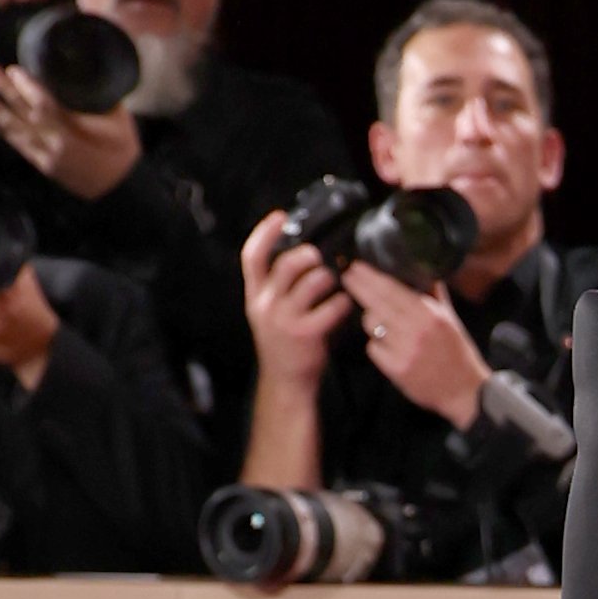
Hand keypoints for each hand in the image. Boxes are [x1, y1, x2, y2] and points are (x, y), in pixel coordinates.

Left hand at [0, 58, 141, 199]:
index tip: (13, 70)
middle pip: (25, 115)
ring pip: (18, 132)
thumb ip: (95, 102)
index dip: (26, 88)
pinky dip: (7, 134)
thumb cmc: (122, 151)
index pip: (44, 106)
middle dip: (5, 93)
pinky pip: (21, 147)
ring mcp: (47, 158)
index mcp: (75, 133)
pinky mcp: (45, 167)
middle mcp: (56, 145)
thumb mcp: (118, 122)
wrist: (121, 188)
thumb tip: (79, 77)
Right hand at [241, 205, 348, 386]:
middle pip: (286, 264)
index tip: (281, 215)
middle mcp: (265, 305)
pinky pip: (331, 307)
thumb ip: (279, 286)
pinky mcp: (305, 334)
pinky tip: (345, 304)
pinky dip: (342, 303)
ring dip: (328, 277)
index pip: (251, 256)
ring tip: (335, 281)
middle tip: (319, 255)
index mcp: (255, 295)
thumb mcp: (271, 311)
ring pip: (311, 282)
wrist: (285, 382)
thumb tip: (303, 255)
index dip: (264, 232)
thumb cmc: (285, 343)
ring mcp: (284, 320)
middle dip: (307, 255)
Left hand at [346, 262, 488, 425]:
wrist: (465, 391)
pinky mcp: (397, 369)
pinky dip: (377, 346)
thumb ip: (433, 294)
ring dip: (371, 321)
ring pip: (372, 324)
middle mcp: (416, 330)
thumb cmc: (456, 352)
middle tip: (347, 276)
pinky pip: (373, 348)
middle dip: (358, 287)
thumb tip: (422, 270)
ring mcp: (405, 350)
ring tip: (380, 323)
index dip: (371, 277)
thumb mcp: (450, 318)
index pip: (393, 289)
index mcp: (430, 314)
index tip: (357, 267)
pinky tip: (388, 348)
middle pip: (377, 302)